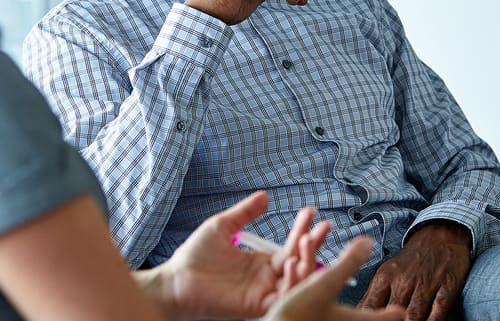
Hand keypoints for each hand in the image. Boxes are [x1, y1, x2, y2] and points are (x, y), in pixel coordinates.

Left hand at [155, 191, 328, 320]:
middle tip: (323, 227)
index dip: (302, 229)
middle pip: (300, 263)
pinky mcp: (256, 305)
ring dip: (307, 262)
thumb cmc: (194, 256)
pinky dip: (293, 282)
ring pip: (296, 281)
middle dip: (313, 245)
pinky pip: (282, 297)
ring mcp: (262, 292)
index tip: (310, 211)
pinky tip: (294, 263)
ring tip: (307, 240)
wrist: (176, 279)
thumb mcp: (222, 226)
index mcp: (261, 262)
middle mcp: (266, 278)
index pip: (290, 246)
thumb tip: (264, 195)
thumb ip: (244, 213)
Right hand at [266, 237, 405, 320]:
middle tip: (385, 312)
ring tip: (348, 300)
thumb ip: (348, 262)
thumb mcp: (326, 283)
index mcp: (353, 320)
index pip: (381, 319)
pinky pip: (318, 318)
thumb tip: (368, 242)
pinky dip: (322, 308)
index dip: (391, 314)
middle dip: (374, 315)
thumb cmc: (299, 315)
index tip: (401, 311)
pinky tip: (317, 304)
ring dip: (343, 305)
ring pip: (340, 318)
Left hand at [357, 223, 470, 320]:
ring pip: (415, 315)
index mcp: (385, 277)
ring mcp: (426, 283)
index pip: (371, 306)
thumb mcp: (387, 272)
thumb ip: (374, 295)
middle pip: (393, 312)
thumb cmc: (411, 259)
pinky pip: (439, 310)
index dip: (370, 318)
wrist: (440, 235)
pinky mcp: (448, 286)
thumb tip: (361, 312)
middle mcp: (404, 281)